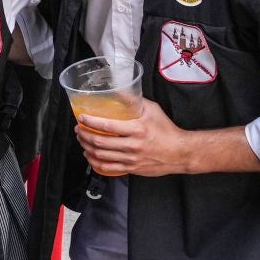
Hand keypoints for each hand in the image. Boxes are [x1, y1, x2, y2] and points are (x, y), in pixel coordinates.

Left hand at [72, 100, 198, 177]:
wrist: (180, 152)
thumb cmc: (167, 130)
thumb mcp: (152, 110)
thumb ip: (135, 100)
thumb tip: (119, 91)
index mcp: (137, 129)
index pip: (107, 126)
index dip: (90, 122)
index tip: (82, 118)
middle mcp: (132, 145)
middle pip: (100, 142)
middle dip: (84, 135)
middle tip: (79, 129)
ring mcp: (131, 159)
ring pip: (101, 156)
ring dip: (87, 148)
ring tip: (82, 141)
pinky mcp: (131, 168)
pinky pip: (108, 168)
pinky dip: (95, 163)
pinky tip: (91, 156)